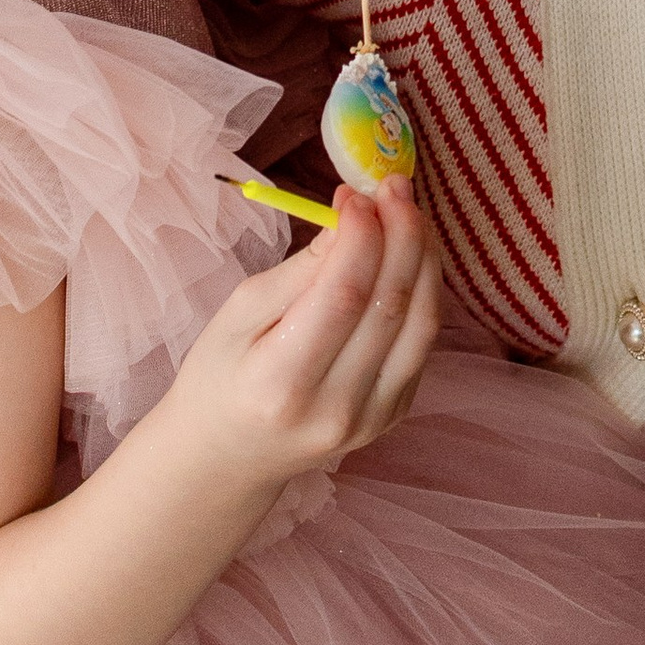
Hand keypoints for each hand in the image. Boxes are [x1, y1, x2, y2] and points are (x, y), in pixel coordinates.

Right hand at [167, 177, 443, 483]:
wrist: (227, 457)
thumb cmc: (220, 376)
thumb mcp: (236, 315)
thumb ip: (298, 272)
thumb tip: (351, 218)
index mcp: (281, 382)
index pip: (345, 296)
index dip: (363, 235)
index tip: (358, 193)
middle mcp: (335, 408)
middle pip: (392, 306)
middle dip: (402, 233)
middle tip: (394, 187)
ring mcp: (370, 420)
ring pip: (422, 324)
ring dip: (424, 258)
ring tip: (408, 212)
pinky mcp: (392, 417)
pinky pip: (422, 343)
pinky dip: (423, 292)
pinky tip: (407, 257)